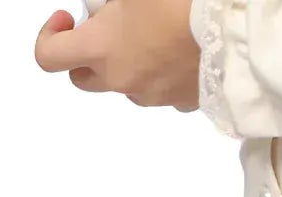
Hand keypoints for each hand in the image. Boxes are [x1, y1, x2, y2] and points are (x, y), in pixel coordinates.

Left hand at [34, 0, 199, 110]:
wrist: (233, 33)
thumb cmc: (178, 3)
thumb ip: (109, 2)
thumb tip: (106, 6)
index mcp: (100, 48)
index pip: (48, 56)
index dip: (48, 36)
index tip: (68, 19)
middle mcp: (120, 79)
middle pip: (83, 78)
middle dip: (86, 54)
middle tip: (107, 28)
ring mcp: (151, 95)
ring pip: (124, 84)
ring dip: (127, 63)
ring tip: (151, 35)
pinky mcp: (180, 102)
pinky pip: (160, 91)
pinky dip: (160, 74)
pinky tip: (176, 51)